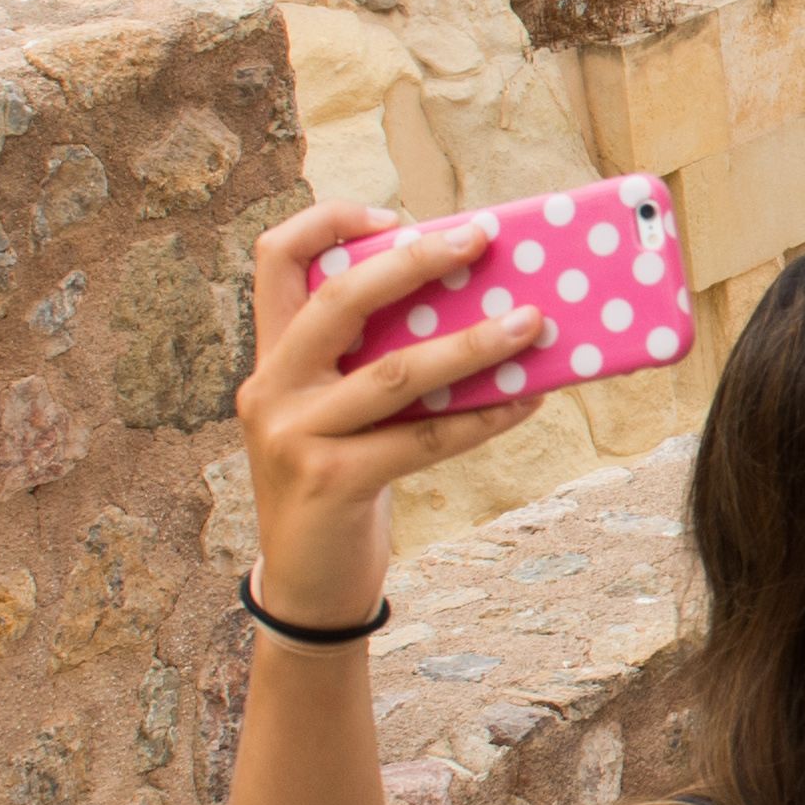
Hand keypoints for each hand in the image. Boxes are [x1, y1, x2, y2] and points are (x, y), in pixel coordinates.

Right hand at [234, 199, 538, 615]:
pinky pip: (423, 438)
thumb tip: (478, 307)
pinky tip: (527, 400)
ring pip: (395, 372)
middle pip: (338, 297)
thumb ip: (373, 362)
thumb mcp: (337, 413)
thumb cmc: (339, 483)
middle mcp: (272, 388)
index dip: (326, 221)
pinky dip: (482, 417)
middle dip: (415, 261)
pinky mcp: (332, 483)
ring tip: (533, 322)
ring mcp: (295, 436)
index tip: (393, 215)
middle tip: (481, 237)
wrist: (306, 589)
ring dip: (472, 343)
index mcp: (270, 358)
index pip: (273, 259)